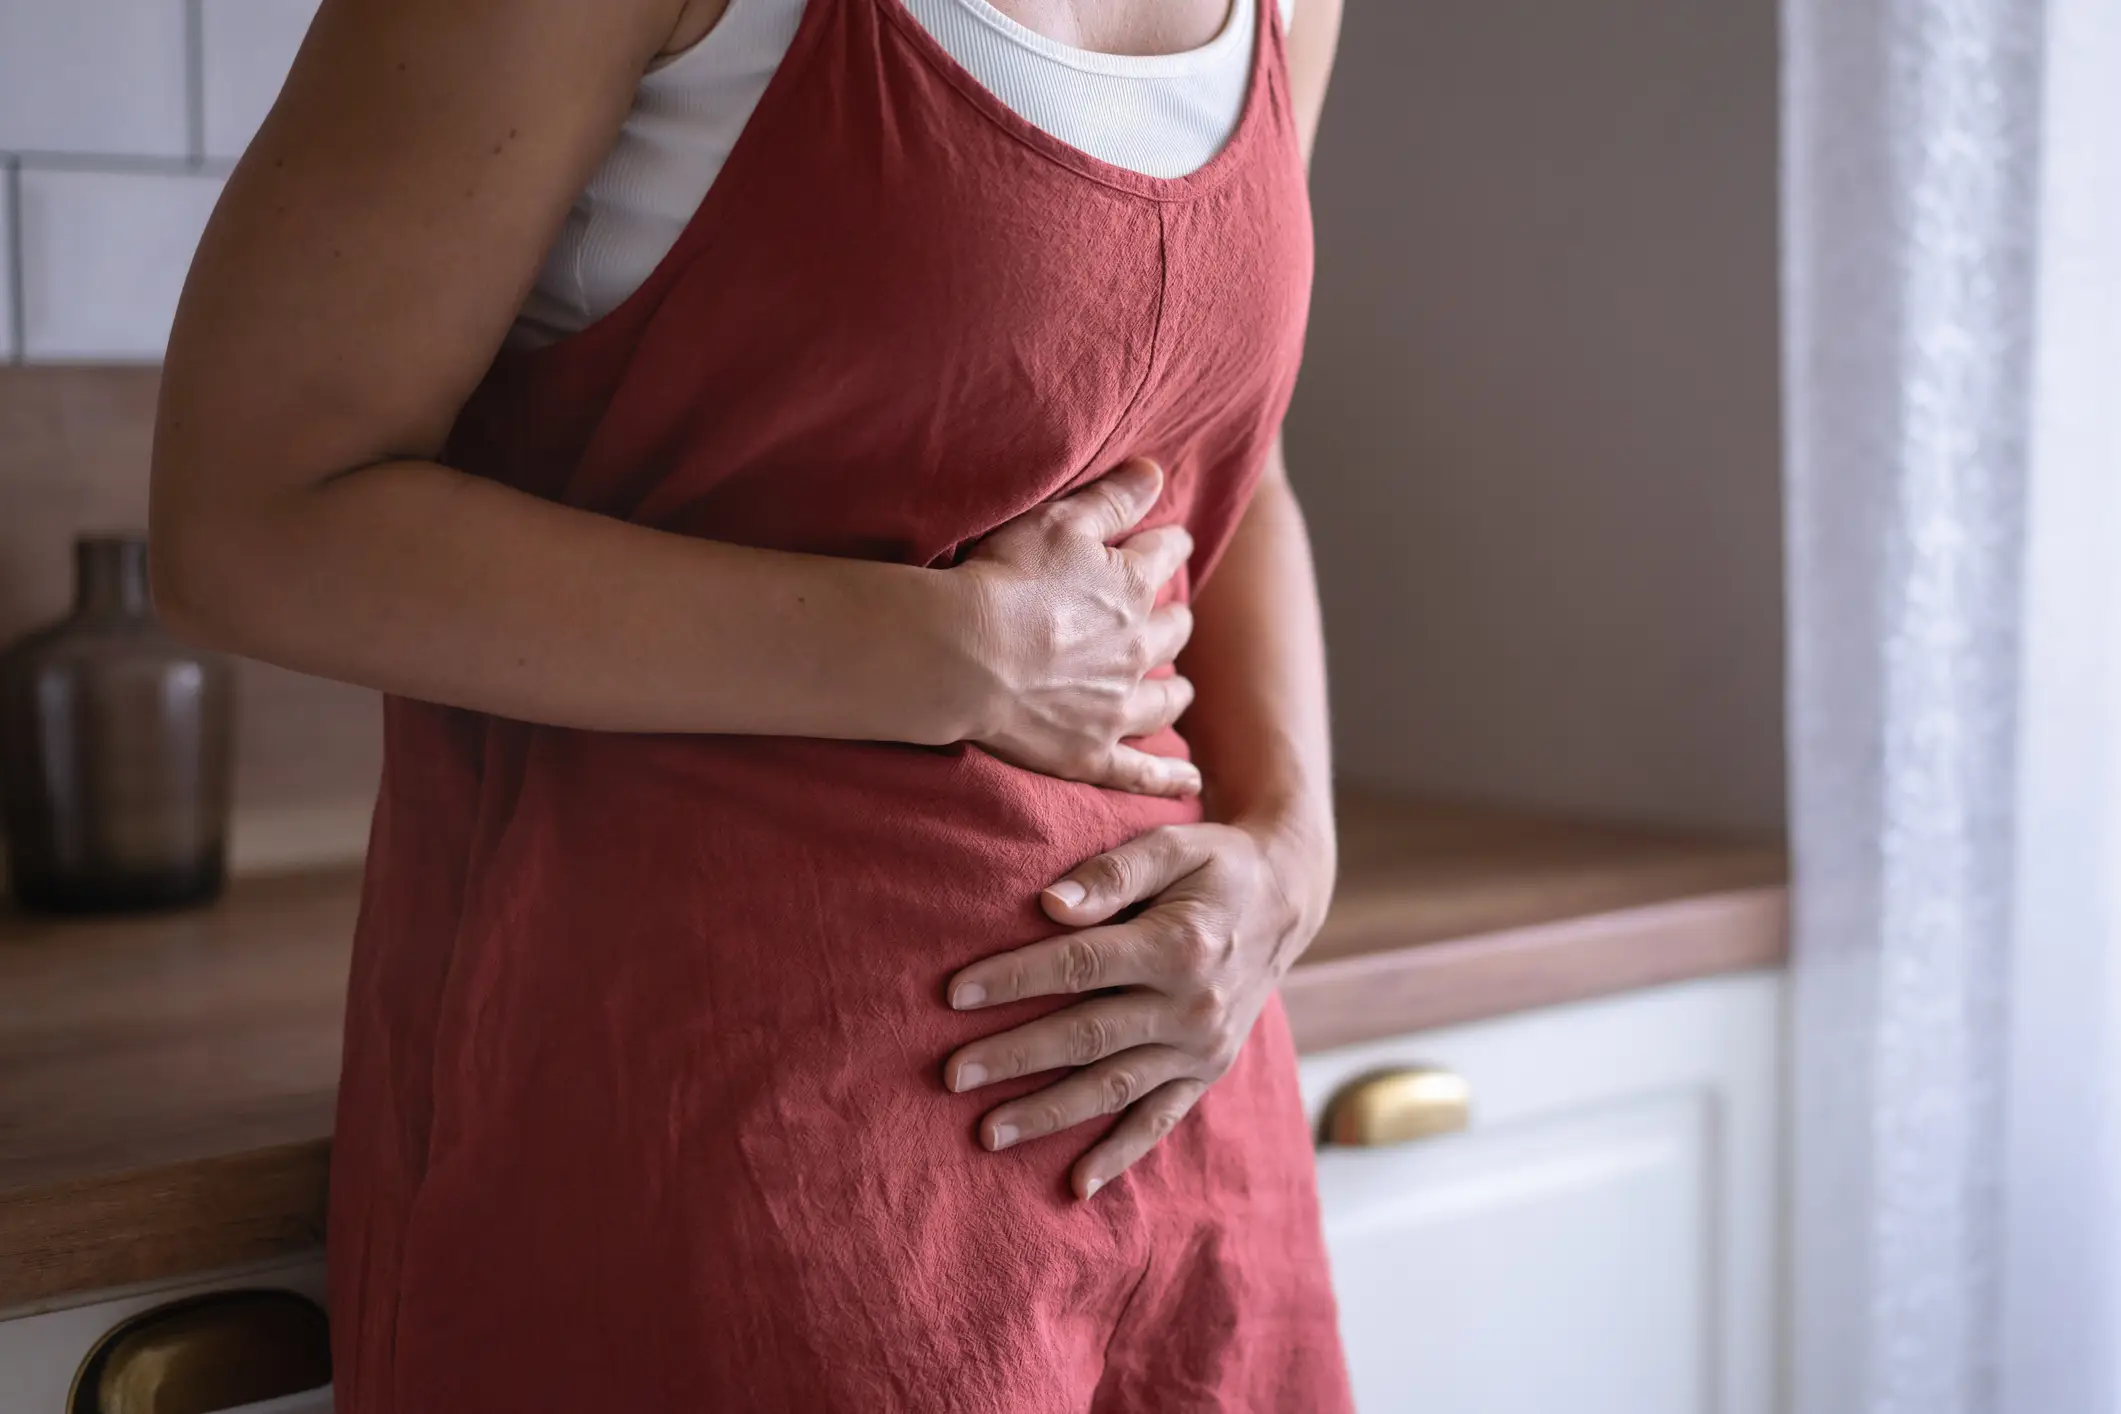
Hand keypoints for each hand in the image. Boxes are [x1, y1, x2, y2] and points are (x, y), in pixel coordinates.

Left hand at [943, 820, 1333, 1197]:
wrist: (1286, 900)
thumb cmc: (1216, 866)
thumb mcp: (1174, 846)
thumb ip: (1113, 873)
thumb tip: (1049, 904)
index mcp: (1179, 946)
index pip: (1080, 966)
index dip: (1015, 980)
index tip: (954, 994)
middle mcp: (1193, 1006)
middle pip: (1086, 1036)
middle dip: (1013, 1056)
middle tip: (951, 1074)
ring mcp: (1201, 1048)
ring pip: (1113, 1088)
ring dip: (1048, 1114)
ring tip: (987, 1133)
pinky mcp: (1206, 1073)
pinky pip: (1159, 1121)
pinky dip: (1118, 1155)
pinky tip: (1075, 1186)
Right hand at [953, 459, 1201, 797]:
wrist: (967, 656)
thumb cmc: (1007, 581)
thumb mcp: (1061, 522)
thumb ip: (1112, 498)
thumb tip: (1156, 472)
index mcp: (1128, 587)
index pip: (1160, 558)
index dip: (1168, 547)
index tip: (1174, 543)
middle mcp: (1135, 649)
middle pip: (1170, 632)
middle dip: (1175, 621)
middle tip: (1176, 618)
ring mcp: (1116, 707)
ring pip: (1164, 700)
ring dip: (1175, 692)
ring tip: (1182, 691)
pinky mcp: (1091, 753)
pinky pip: (1140, 772)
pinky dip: (1168, 779)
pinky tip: (1191, 784)